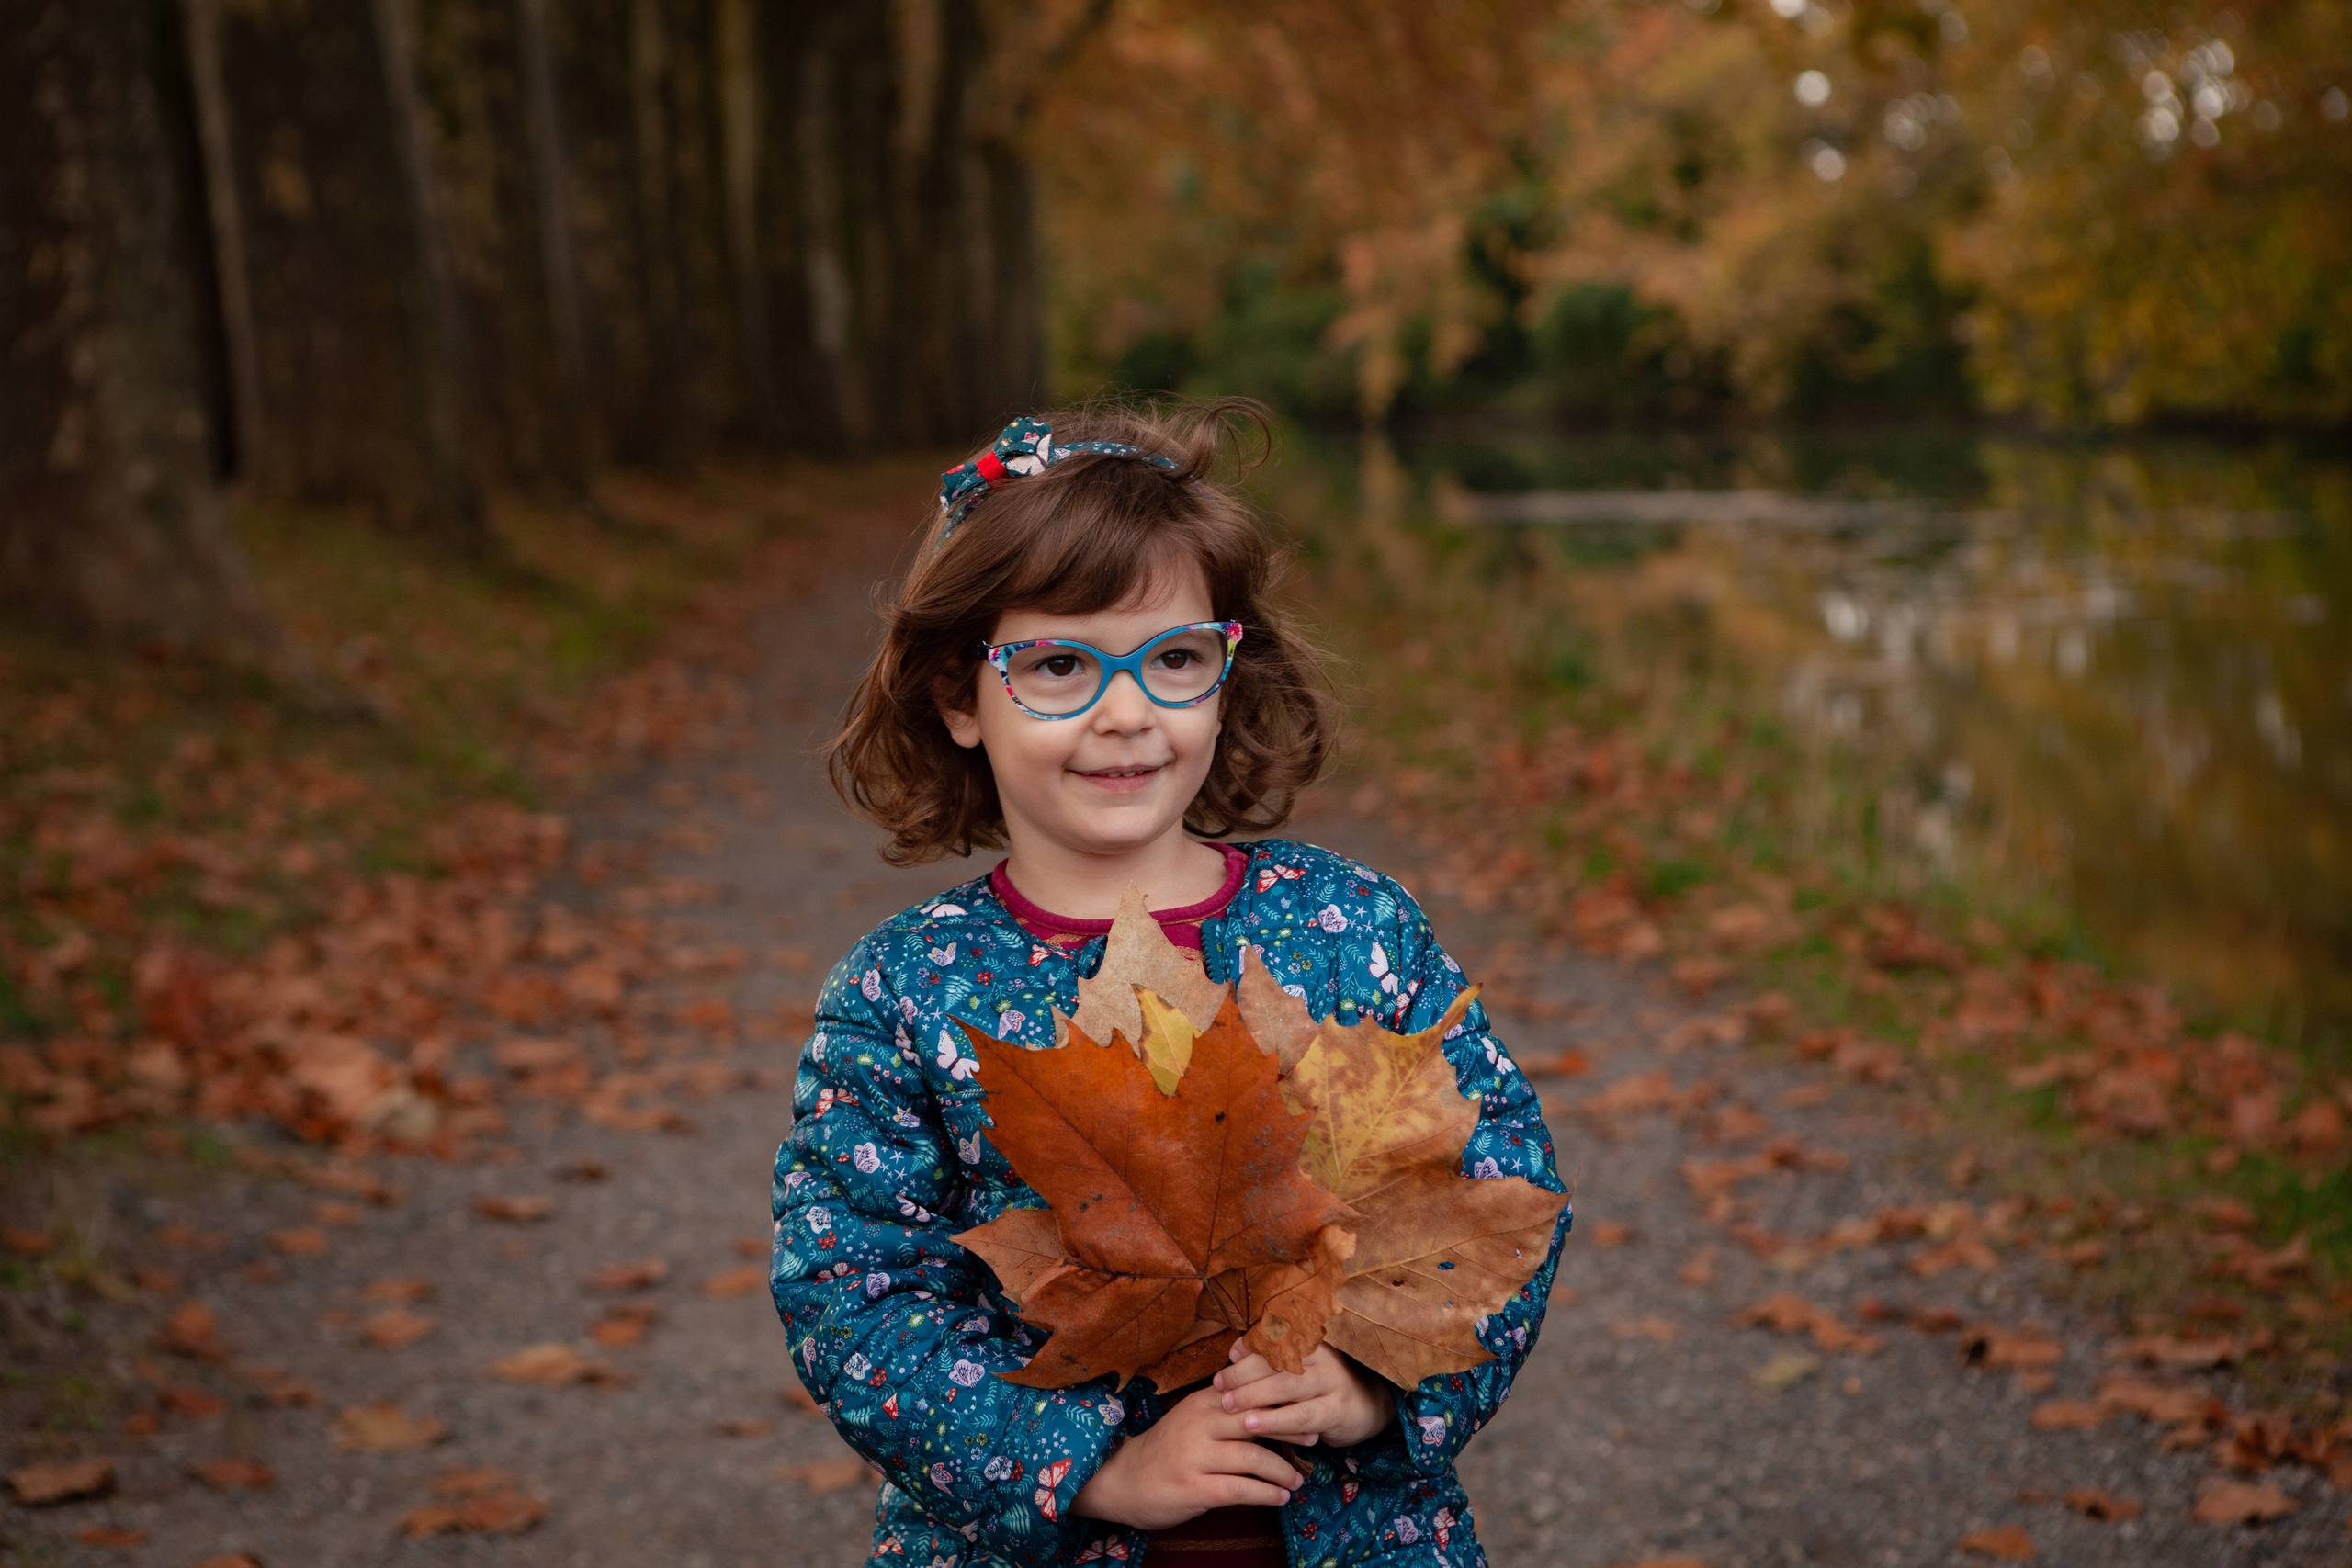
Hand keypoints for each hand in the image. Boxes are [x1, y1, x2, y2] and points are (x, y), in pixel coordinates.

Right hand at [1070, 1385, 1301, 1529]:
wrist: (1124, 1480)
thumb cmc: (1167, 1450)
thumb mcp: (1193, 1418)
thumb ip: (1225, 1408)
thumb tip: (1270, 1401)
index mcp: (1202, 1401)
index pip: (1249, 1390)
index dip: (1281, 1396)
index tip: (1306, 1403)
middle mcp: (1199, 1423)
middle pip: (1255, 1418)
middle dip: (1289, 1428)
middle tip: (1313, 1437)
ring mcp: (1195, 1455)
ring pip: (1252, 1457)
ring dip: (1282, 1470)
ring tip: (1298, 1480)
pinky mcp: (1193, 1487)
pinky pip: (1240, 1488)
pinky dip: (1266, 1494)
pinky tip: (1279, 1498)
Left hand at [1215, 1340, 1395, 1448]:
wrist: (1367, 1407)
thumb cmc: (1321, 1387)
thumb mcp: (1301, 1369)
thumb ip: (1271, 1362)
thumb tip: (1234, 1353)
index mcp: (1310, 1343)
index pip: (1275, 1339)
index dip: (1249, 1346)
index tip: (1228, 1356)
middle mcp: (1321, 1358)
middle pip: (1277, 1361)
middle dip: (1243, 1373)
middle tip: (1218, 1385)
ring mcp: (1331, 1384)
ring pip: (1287, 1386)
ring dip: (1254, 1396)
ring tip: (1229, 1405)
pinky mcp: (1336, 1411)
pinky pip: (1300, 1416)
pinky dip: (1275, 1421)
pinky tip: (1254, 1425)